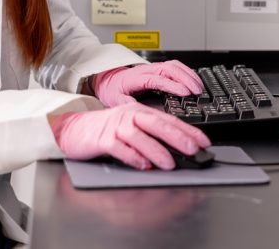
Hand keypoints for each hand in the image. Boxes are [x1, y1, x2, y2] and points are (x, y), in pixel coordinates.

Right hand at [50, 102, 210, 169]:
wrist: (74, 128)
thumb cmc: (105, 129)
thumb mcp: (130, 127)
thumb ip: (151, 135)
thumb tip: (177, 149)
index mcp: (138, 112)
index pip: (168, 120)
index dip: (188, 130)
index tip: (204, 142)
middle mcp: (128, 116)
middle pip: (157, 124)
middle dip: (178, 138)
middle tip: (193, 150)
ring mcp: (115, 127)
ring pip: (139, 137)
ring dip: (156, 150)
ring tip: (169, 164)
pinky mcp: (102, 140)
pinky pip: (120, 148)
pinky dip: (133, 157)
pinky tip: (143, 165)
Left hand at [92, 60, 202, 106]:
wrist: (108, 79)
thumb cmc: (112, 89)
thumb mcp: (115, 99)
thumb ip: (127, 104)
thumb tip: (139, 111)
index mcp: (137, 78)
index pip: (158, 79)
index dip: (173, 85)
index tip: (185, 93)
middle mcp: (146, 70)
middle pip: (170, 69)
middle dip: (186, 79)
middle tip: (197, 91)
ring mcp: (152, 67)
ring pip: (174, 65)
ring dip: (188, 74)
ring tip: (199, 87)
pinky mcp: (156, 69)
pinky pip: (174, 66)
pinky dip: (186, 72)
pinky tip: (193, 80)